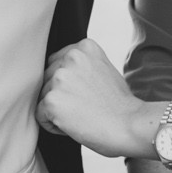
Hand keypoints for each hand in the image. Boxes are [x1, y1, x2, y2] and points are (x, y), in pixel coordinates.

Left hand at [36, 40, 147, 157]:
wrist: (131, 126)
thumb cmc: (120, 105)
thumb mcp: (103, 70)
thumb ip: (81, 65)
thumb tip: (58, 72)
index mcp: (84, 46)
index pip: (57, 63)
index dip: (69, 83)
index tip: (88, 93)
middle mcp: (70, 57)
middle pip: (47, 79)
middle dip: (61, 95)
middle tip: (87, 106)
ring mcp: (60, 78)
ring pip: (43, 96)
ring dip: (58, 110)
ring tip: (83, 115)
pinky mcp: (52, 100)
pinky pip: (40, 115)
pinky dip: (53, 125)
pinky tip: (75, 125)